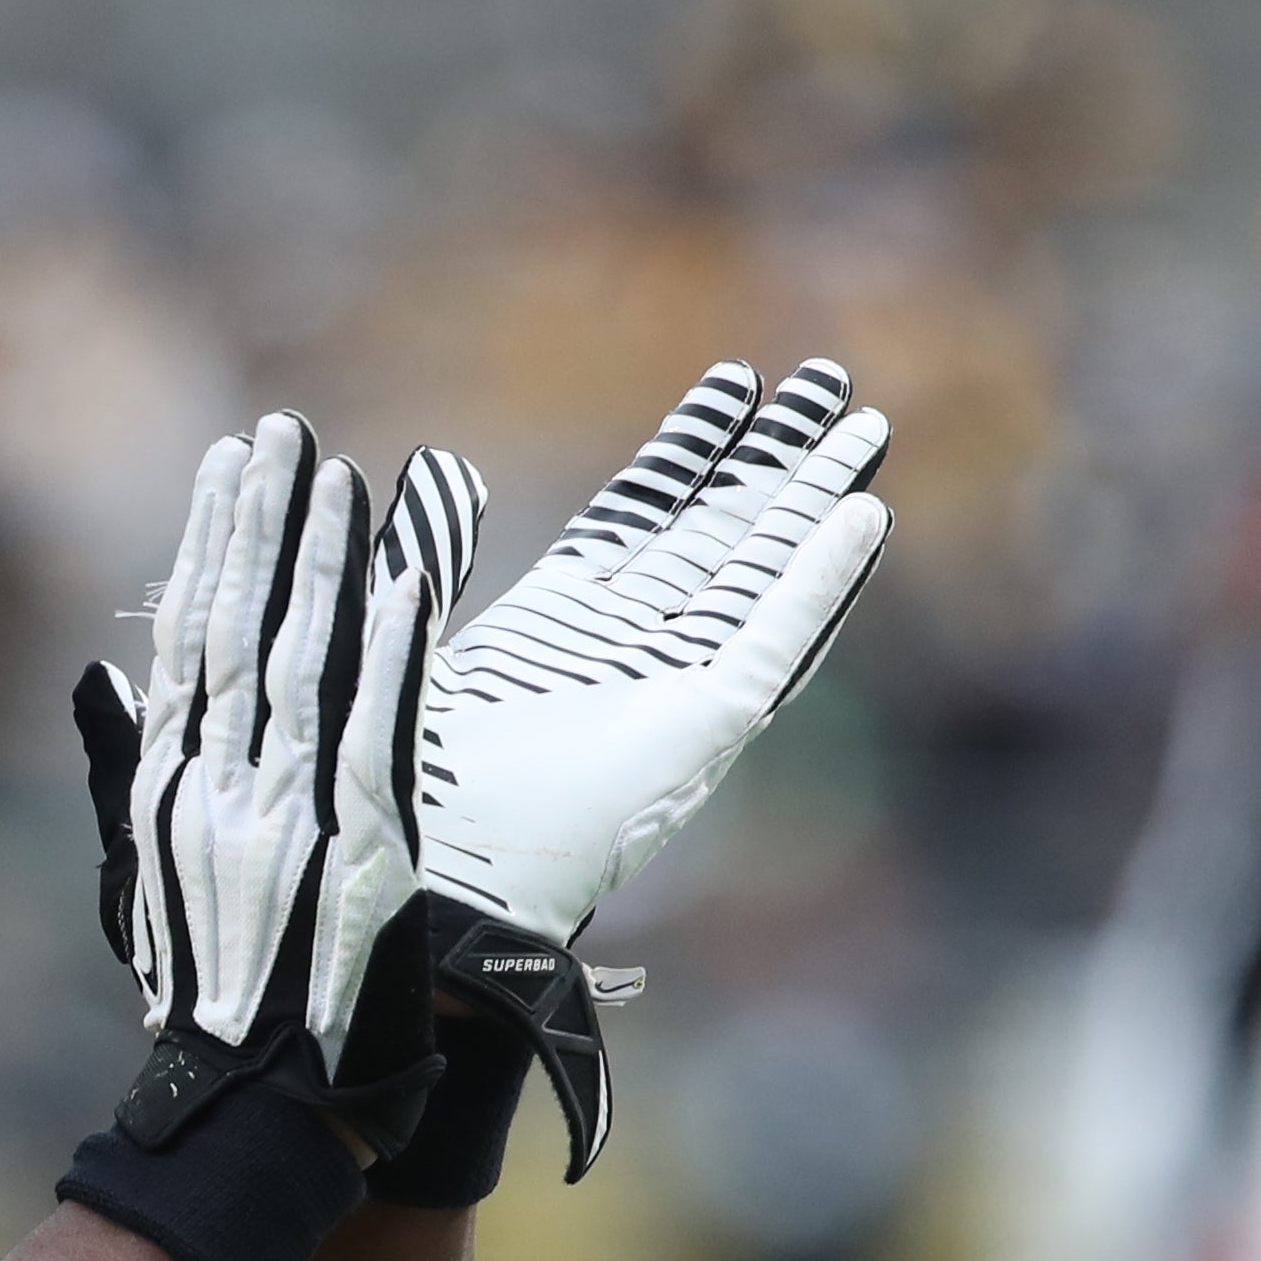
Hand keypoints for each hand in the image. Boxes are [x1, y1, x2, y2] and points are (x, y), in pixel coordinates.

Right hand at [94, 413, 469, 1156]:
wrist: (256, 1096)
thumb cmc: (198, 993)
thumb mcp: (132, 879)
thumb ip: (113, 771)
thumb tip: (88, 677)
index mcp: (171, 786)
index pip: (191, 640)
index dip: (210, 546)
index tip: (229, 466)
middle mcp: (223, 787)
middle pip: (240, 628)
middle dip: (261, 522)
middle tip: (281, 432)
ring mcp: (290, 815)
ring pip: (304, 661)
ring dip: (324, 563)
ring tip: (339, 474)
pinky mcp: (360, 849)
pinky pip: (378, 731)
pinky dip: (391, 656)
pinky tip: (406, 583)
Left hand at [416, 357, 891, 946]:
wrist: (425, 881)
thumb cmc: (397, 783)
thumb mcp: (408, 630)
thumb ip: (434, 547)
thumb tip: (441, 466)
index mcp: (560, 627)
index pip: (645, 516)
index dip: (691, 449)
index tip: (735, 383)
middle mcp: (627, 654)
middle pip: (718, 536)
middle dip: (771, 459)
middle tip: (827, 379)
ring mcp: (671, 692)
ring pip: (761, 576)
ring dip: (812, 502)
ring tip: (863, 424)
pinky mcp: (703, 732)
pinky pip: (775, 643)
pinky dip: (820, 583)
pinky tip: (862, 516)